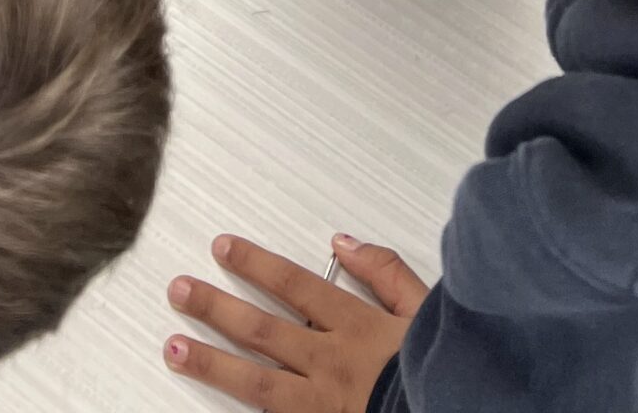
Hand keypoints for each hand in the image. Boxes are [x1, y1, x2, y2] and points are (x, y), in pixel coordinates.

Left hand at [165, 233, 425, 412]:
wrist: (464, 411)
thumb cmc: (450, 370)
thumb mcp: (431, 311)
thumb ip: (387, 273)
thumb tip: (344, 241)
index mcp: (357, 328)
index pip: (294, 285)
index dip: (254, 264)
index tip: (222, 248)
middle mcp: (332, 364)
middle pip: (262, 329)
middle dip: (215, 307)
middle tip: (179, 290)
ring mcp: (324, 405)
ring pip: (256, 381)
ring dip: (211, 362)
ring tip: (173, 348)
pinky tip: (213, 408)